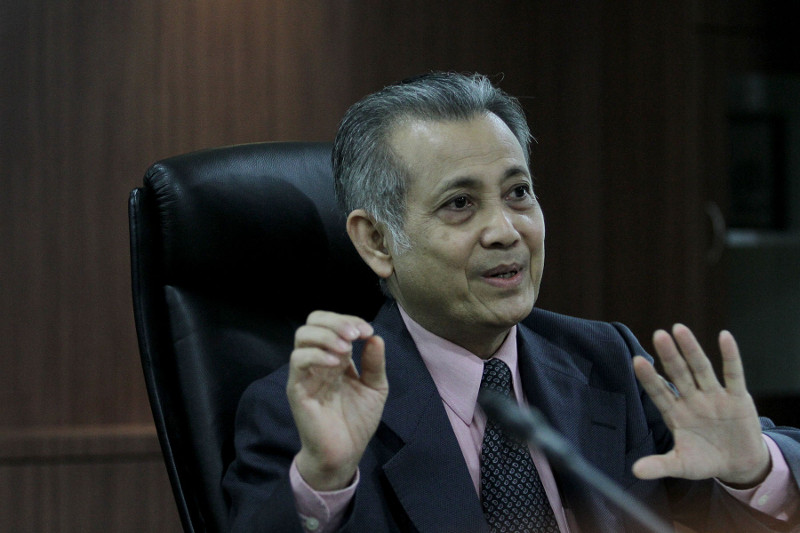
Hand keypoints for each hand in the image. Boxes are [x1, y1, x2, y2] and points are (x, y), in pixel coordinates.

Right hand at [287, 311, 388, 490]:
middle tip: (355, 335)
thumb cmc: (357, 421)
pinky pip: (298, 360)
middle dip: (336, 321)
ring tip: (347, 348)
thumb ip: (375, 363)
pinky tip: (337, 363)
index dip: (349, 320)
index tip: (368, 331)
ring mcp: (305, 373)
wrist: (345, 453)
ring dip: (326, 335)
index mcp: (336, 356)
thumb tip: (375, 337)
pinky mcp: (297, 388)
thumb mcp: (375, 387)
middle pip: (313, 322)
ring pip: (302, 336)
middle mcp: (318, 360)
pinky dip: (317, 354)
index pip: (333, 324)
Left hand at [632, 324, 769, 486]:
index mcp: (676, 413)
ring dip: (692, 349)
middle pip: (678, 374)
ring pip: (701, 368)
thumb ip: (660, 465)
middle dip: (669, 355)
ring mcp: (714, 396)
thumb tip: (634, 471)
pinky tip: (724, 336)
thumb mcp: (682, 465)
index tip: (636, 361)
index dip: (649, 377)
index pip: (659, 392)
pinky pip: (733, 374)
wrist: (738, 464)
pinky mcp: (737, 398)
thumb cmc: (705, 460)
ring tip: (679, 328)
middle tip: (658, 334)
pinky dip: (730, 355)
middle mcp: (692, 400)